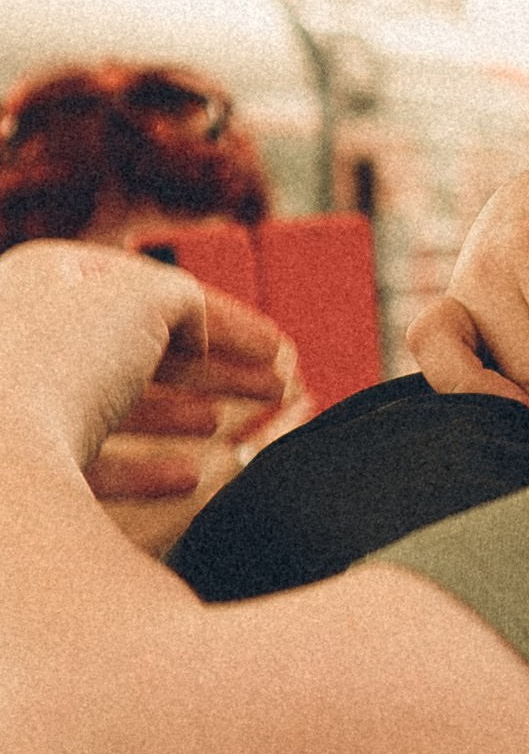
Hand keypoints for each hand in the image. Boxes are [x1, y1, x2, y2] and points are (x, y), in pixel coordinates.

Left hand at [0, 242, 288, 476]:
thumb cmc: (55, 365)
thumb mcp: (144, 301)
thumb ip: (186, 299)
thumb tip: (197, 324)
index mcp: (46, 278)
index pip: (150, 289)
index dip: (224, 316)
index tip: (277, 349)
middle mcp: (21, 332)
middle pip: (136, 345)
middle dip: (211, 365)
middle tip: (273, 387)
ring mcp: (15, 402)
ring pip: (113, 402)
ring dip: (178, 411)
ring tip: (227, 424)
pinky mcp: (19, 466)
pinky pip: (90, 461)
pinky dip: (144, 467)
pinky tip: (188, 475)